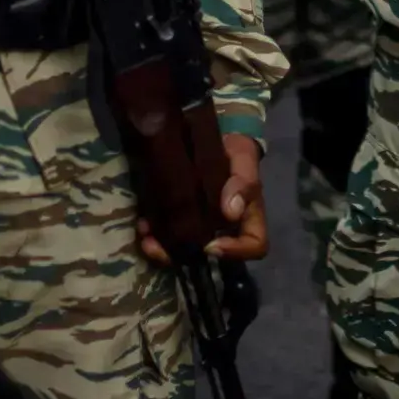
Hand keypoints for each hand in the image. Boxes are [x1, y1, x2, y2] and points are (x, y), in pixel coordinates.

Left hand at [138, 134, 267, 265]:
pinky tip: (143, 224)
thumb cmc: (234, 152)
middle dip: (182, 256)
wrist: (210, 141)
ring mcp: (200, 228)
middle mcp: (225, 229)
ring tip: (146, 236)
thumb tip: (232, 212)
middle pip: (211, 257)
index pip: (255, 244)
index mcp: (248, 216)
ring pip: (183, 252)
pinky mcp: (179, 220)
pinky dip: (152, 234)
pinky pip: (166, 237)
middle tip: (160, 246)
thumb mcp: (243, 157)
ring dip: (161, 249)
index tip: (210, 246)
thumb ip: (243, 181)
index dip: (236, 252)